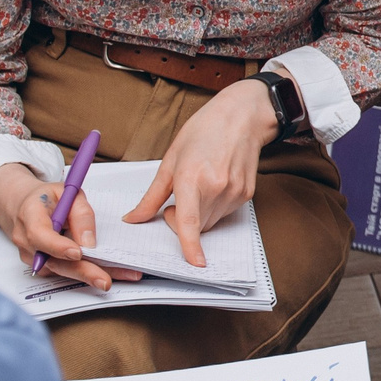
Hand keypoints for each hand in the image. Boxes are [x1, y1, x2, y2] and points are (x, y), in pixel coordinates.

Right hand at [0, 161, 134, 291]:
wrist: (24, 206)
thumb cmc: (47, 198)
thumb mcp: (67, 193)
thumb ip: (80, 214)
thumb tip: (89, 241)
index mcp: (30, 216)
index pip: (40, 235)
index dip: (58, 246)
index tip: (77, 253)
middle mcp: (26, 241)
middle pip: (53, 261)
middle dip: (82, 272)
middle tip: (104, 280)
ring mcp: (32, 257)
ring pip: (63, 270)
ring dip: (91, 275)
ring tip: (120, 276)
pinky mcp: (43, 266)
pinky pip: (65, 272)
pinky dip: (87, 273)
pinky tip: (108, 273)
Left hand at [123, 79, 280, 268]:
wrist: (242, 117)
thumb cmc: (205, 131)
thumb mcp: (171, 159)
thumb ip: (151, 195)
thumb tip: (134, 218)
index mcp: (192, 177)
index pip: (189, 220)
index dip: (190, 245)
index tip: (194, 263)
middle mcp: (216, 187)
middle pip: (197, 226)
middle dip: (182, 221)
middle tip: (178, 197)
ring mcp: (234, 192)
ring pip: (210, 223)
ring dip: (200, 215)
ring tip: (200, 184)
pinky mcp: (246, 194)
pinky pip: (224, 214)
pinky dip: (214, 207)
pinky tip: (215, 183)